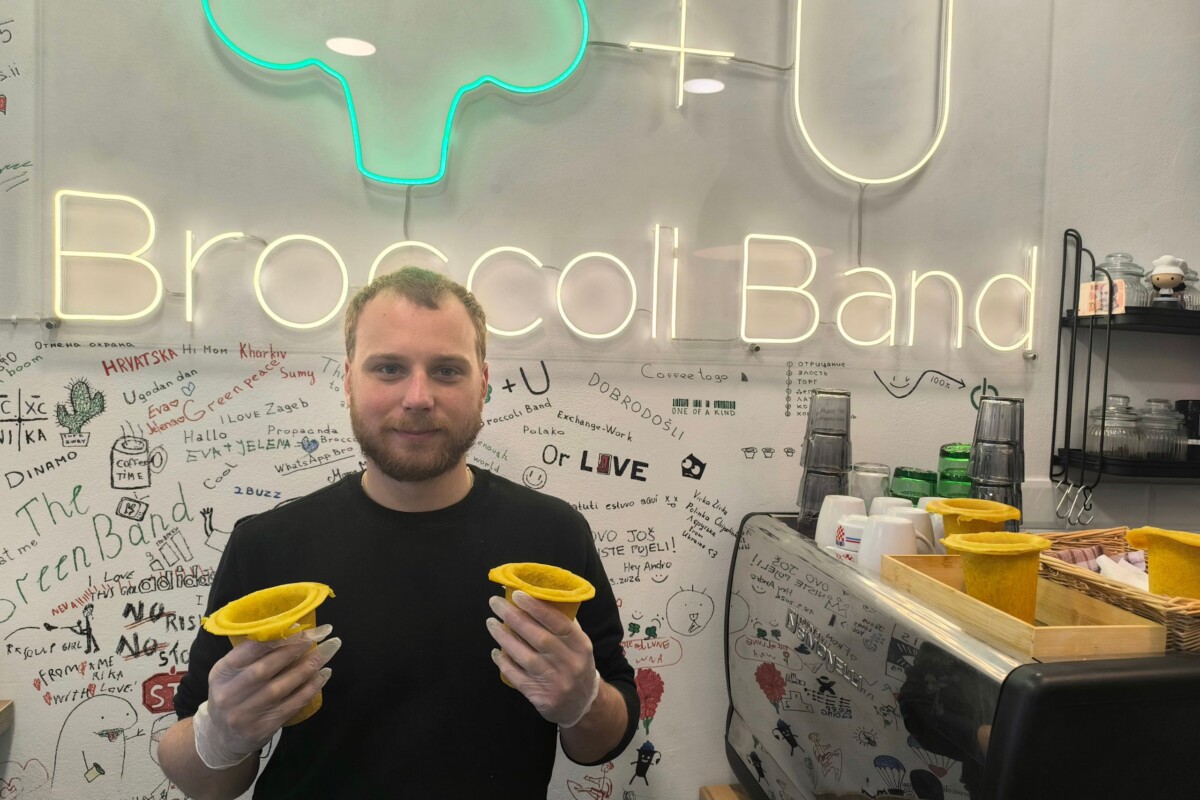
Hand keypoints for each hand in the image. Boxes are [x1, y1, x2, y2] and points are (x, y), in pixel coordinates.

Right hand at [193, 625, 339, 768]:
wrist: (223, 737)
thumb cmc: (233, 694)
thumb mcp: (231, 673)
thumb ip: (253, 654)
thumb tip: (293, 629)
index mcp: (221, 672)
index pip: (248, 650)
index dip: (276, 637)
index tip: (300, 627)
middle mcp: (230, 693)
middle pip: (266, 667)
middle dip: (296, 648)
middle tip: (320, 635)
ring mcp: (245, 713)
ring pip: (282, 687)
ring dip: (308, 666)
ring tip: (328, 650)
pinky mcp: (262, 728)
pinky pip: (291, 705)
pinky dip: (310, 688)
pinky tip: (323, 675)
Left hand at [487, 592, 600, 727]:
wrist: (581, 704)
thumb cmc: (577, 665)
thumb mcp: (579, 644)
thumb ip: (564, 624)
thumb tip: (541, 597)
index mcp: (580, 645)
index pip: (559, 622)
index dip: (537, 608)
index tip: (517, 594)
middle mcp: (569, 662)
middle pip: (538, 637)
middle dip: (514, 617)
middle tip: (496, 603)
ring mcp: (554, 681)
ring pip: (524, 656)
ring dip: (504, 638)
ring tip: (491, 623)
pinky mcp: (540, 695)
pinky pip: (517, 676)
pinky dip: (504, 662)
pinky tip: (495, 651)